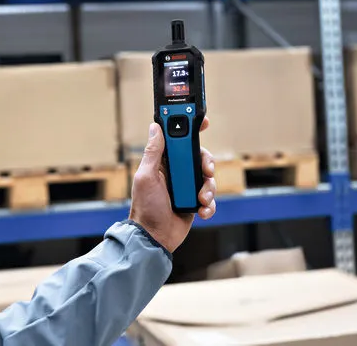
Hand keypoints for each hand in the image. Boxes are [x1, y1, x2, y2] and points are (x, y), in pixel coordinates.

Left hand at [128, 118, 216, 253]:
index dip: (191, 128)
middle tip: (206, 170)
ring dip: (208, 188)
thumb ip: (153, 152)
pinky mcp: (195, 201)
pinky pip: (210, 198)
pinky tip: (202, 210)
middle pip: (199, 156)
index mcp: (163, 162)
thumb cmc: (145, 207)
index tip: (203, 120)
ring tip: (200, 198)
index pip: (179, 139)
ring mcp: (187, 186)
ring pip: (208, 178)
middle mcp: (176, 171)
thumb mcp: (146, 176)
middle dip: (206, 162)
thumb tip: (155, 127)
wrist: (154, 237)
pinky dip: (209, 204)